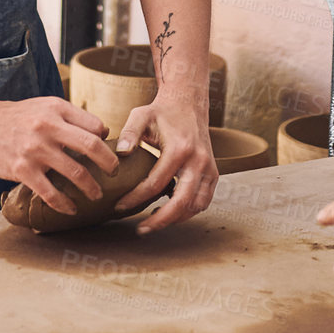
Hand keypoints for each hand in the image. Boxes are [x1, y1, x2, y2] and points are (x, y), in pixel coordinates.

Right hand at [0, 90, 117, 216]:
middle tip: (115, 173)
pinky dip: (65, 204)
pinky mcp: (22, 169)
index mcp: (56, 109)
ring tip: (96, 195)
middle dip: (109, 164)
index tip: (109, 154)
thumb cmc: (12, 117)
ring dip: (91, 188)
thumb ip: (67, 117)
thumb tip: (98, 133)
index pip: (95, 126)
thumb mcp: (42, 106)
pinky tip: (70, 208)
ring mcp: (35, 149)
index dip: (107, 141)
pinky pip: (51, 192)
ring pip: (76, 172)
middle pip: (93, 146)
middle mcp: (49, 127)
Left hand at [111, 91, 218, 233]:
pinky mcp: (214, 173)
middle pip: (182, 202)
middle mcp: (199, 160)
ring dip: (176, 218)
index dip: (136, 198)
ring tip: (154, 221)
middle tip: (141, 229)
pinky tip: (170, 211)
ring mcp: (209, 167)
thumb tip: (120, 154)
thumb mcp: (141, 115)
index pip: (156, 183)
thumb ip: (129, 133)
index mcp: (180, 148)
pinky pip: (204, 200)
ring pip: (196, 205)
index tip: (120, 206)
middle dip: (161, 220)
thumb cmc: (162, 111)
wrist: (188, 102)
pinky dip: (189, 211)